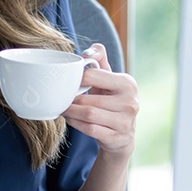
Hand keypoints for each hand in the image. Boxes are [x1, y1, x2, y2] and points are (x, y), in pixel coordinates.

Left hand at [62, 44, 138, 158]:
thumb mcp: (110, 79)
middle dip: (71, 100)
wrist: (124, 135)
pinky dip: (76, 123)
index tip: (68, 82)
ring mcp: (125, 122)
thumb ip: (100, 60)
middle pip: (89, 99)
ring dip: (71, 112)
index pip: (93, 75)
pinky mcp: (117, 138)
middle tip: (61, 99)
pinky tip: (71, 119)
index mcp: (127, 83)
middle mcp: (130, 102)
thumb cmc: (112, 102)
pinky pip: (90, 129)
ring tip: (64, 109)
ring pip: (88, 115)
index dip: (77, 79)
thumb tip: (87, 52)